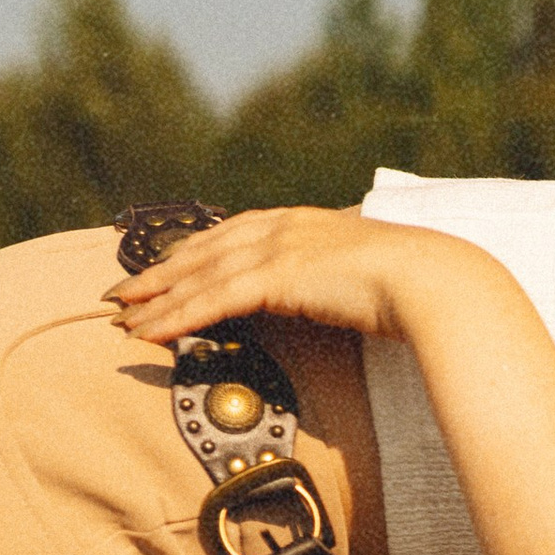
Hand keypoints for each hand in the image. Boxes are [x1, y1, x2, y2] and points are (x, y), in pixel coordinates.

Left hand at [107, 205, 435, 345]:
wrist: (431, 280)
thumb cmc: (412, 283)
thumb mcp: (364, 271)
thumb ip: (337, 276)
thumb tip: (337, 293)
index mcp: (303, 222)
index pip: (231, 234)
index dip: (192, 253)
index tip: (164, 269)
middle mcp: (283, 227)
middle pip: (204, 250)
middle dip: (159, 273)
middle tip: (122, 294)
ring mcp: (278, 248)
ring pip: (200, 276)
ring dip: (157, 299)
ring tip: (124, 319)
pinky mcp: (276, 277)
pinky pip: (213, 300)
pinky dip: (177, 316)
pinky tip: (152, 332)